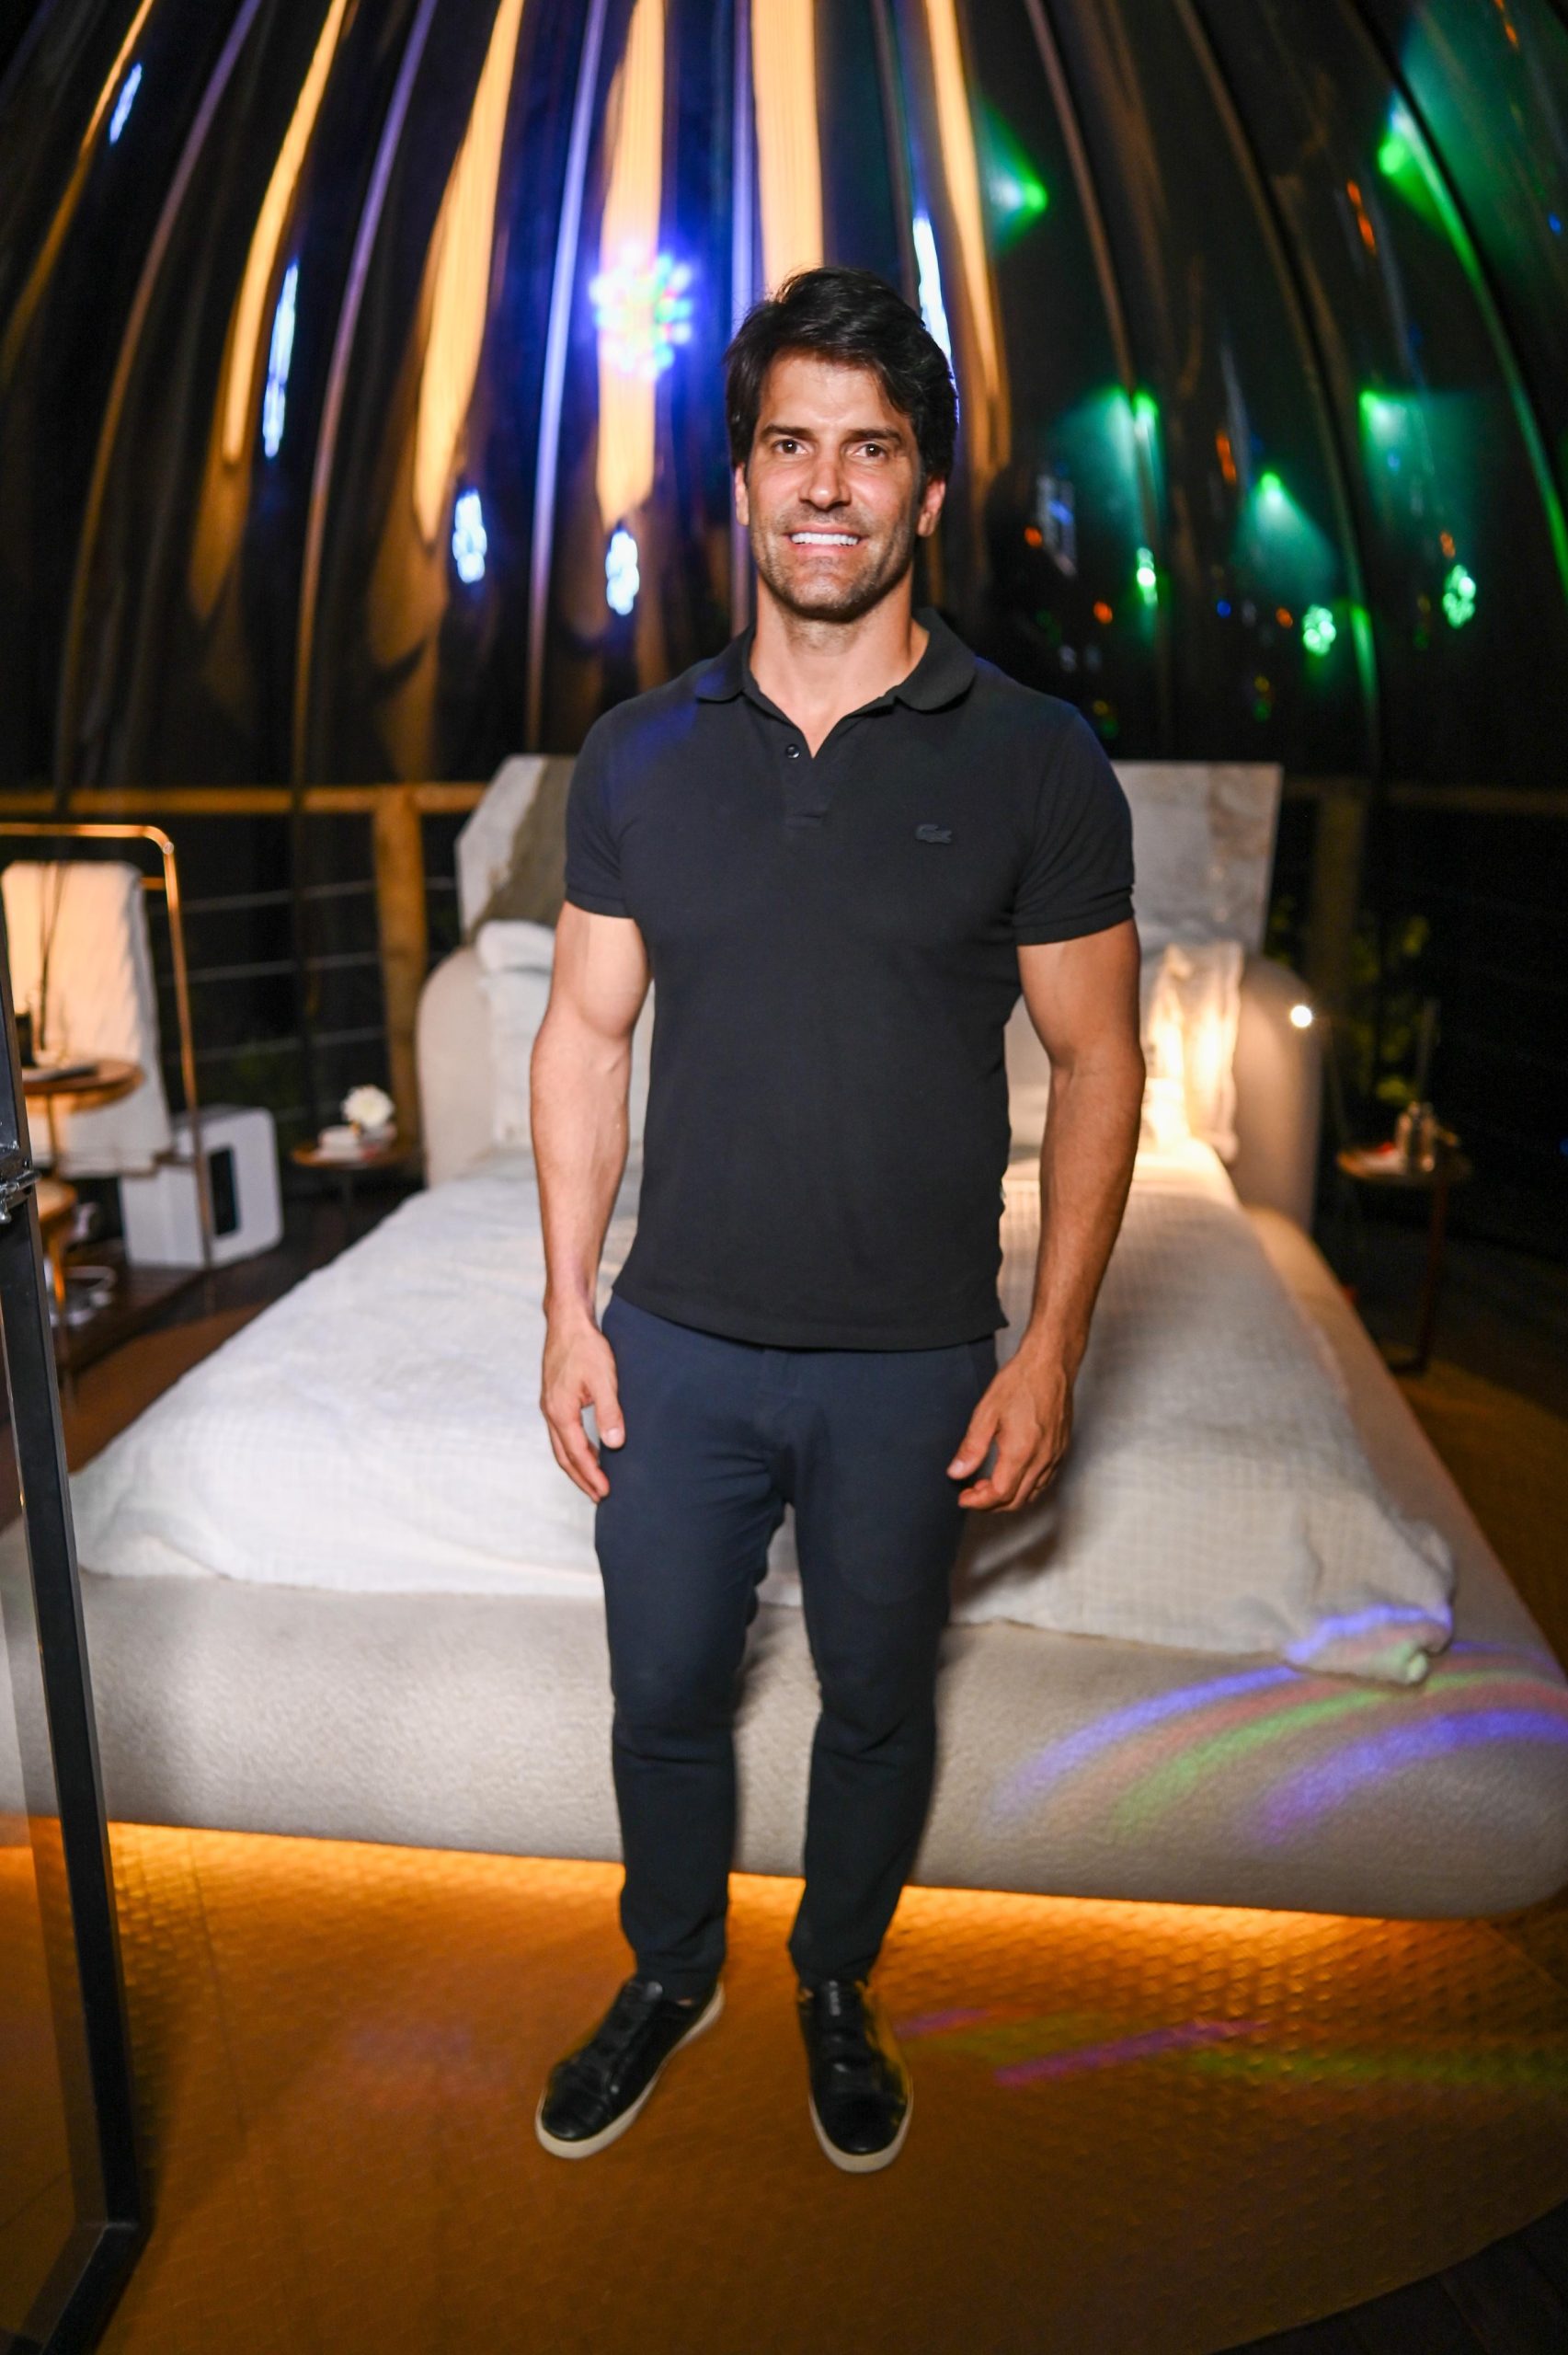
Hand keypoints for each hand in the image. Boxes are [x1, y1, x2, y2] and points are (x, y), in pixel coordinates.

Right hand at [540, 1315, 623, 1500]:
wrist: (568, 1321)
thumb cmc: (586, 1347)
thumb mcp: (603, 1380)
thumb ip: (609, 1413)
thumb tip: (614, 1444)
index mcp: (560, 1412)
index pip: (577, 1454)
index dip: (592, 1476)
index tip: (605, 1493)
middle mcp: (550, 1412)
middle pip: (564, 1456)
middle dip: (581, 1478)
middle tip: (598, 1496)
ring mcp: (549, 1405)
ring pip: (560, 1446)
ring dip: (577, 1465)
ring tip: (593, 1481)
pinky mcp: (554, 1398)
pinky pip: (561, 1432)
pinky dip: (574, 1448)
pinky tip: (588, 1449)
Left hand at [947, 1348, 1073, 1510]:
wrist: (1050, 1364)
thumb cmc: (1019, 1382)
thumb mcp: (986, 1412)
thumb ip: (971, 1447)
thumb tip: (956, 1473)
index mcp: (1020, 1452)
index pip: (999, 1494)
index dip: (978, 1502)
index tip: (963, 1498)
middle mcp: (1042, 1459)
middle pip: (1017, 1500)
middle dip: (991, 1504)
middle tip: (972, 1493)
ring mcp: (1055, 1456)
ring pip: (1033, 1494)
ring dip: (1009, 1497)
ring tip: (988, 1485)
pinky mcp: (1062, 1449)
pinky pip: (1045, 1481)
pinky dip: (1027, 1488)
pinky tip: (1012, 1475)